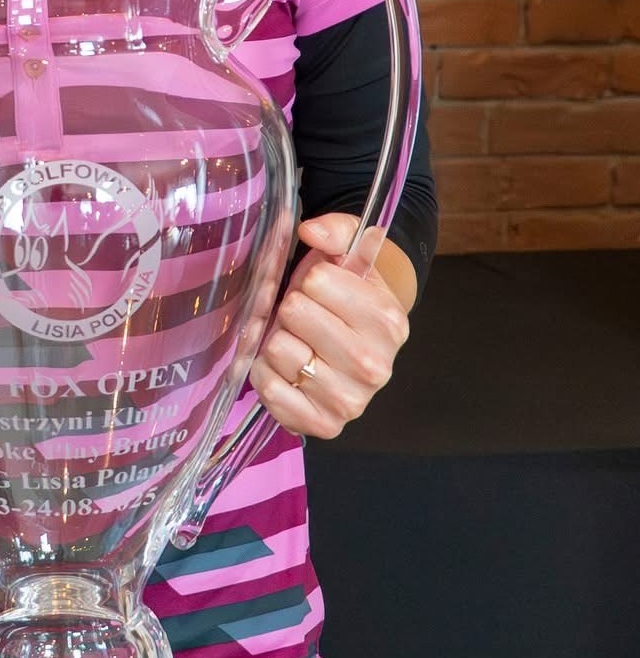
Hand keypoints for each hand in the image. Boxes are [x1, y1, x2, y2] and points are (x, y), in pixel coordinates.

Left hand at [249, 213, 409, 439]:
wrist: (351, 343)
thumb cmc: (343, 294)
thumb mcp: (347, 253)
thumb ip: (335, 231)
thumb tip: (312, 231)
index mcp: (389, 320)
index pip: (317, 282)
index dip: (309, 280)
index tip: (320, 290)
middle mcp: (375, 365)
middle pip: (294, 313)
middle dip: (291, 309)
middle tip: (304, 317)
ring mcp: (351, 401)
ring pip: (278, 350)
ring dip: (276, 341)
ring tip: (297, 341)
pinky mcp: (323, 425)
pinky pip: (270, 390)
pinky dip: (268, 375)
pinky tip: (287, 369)